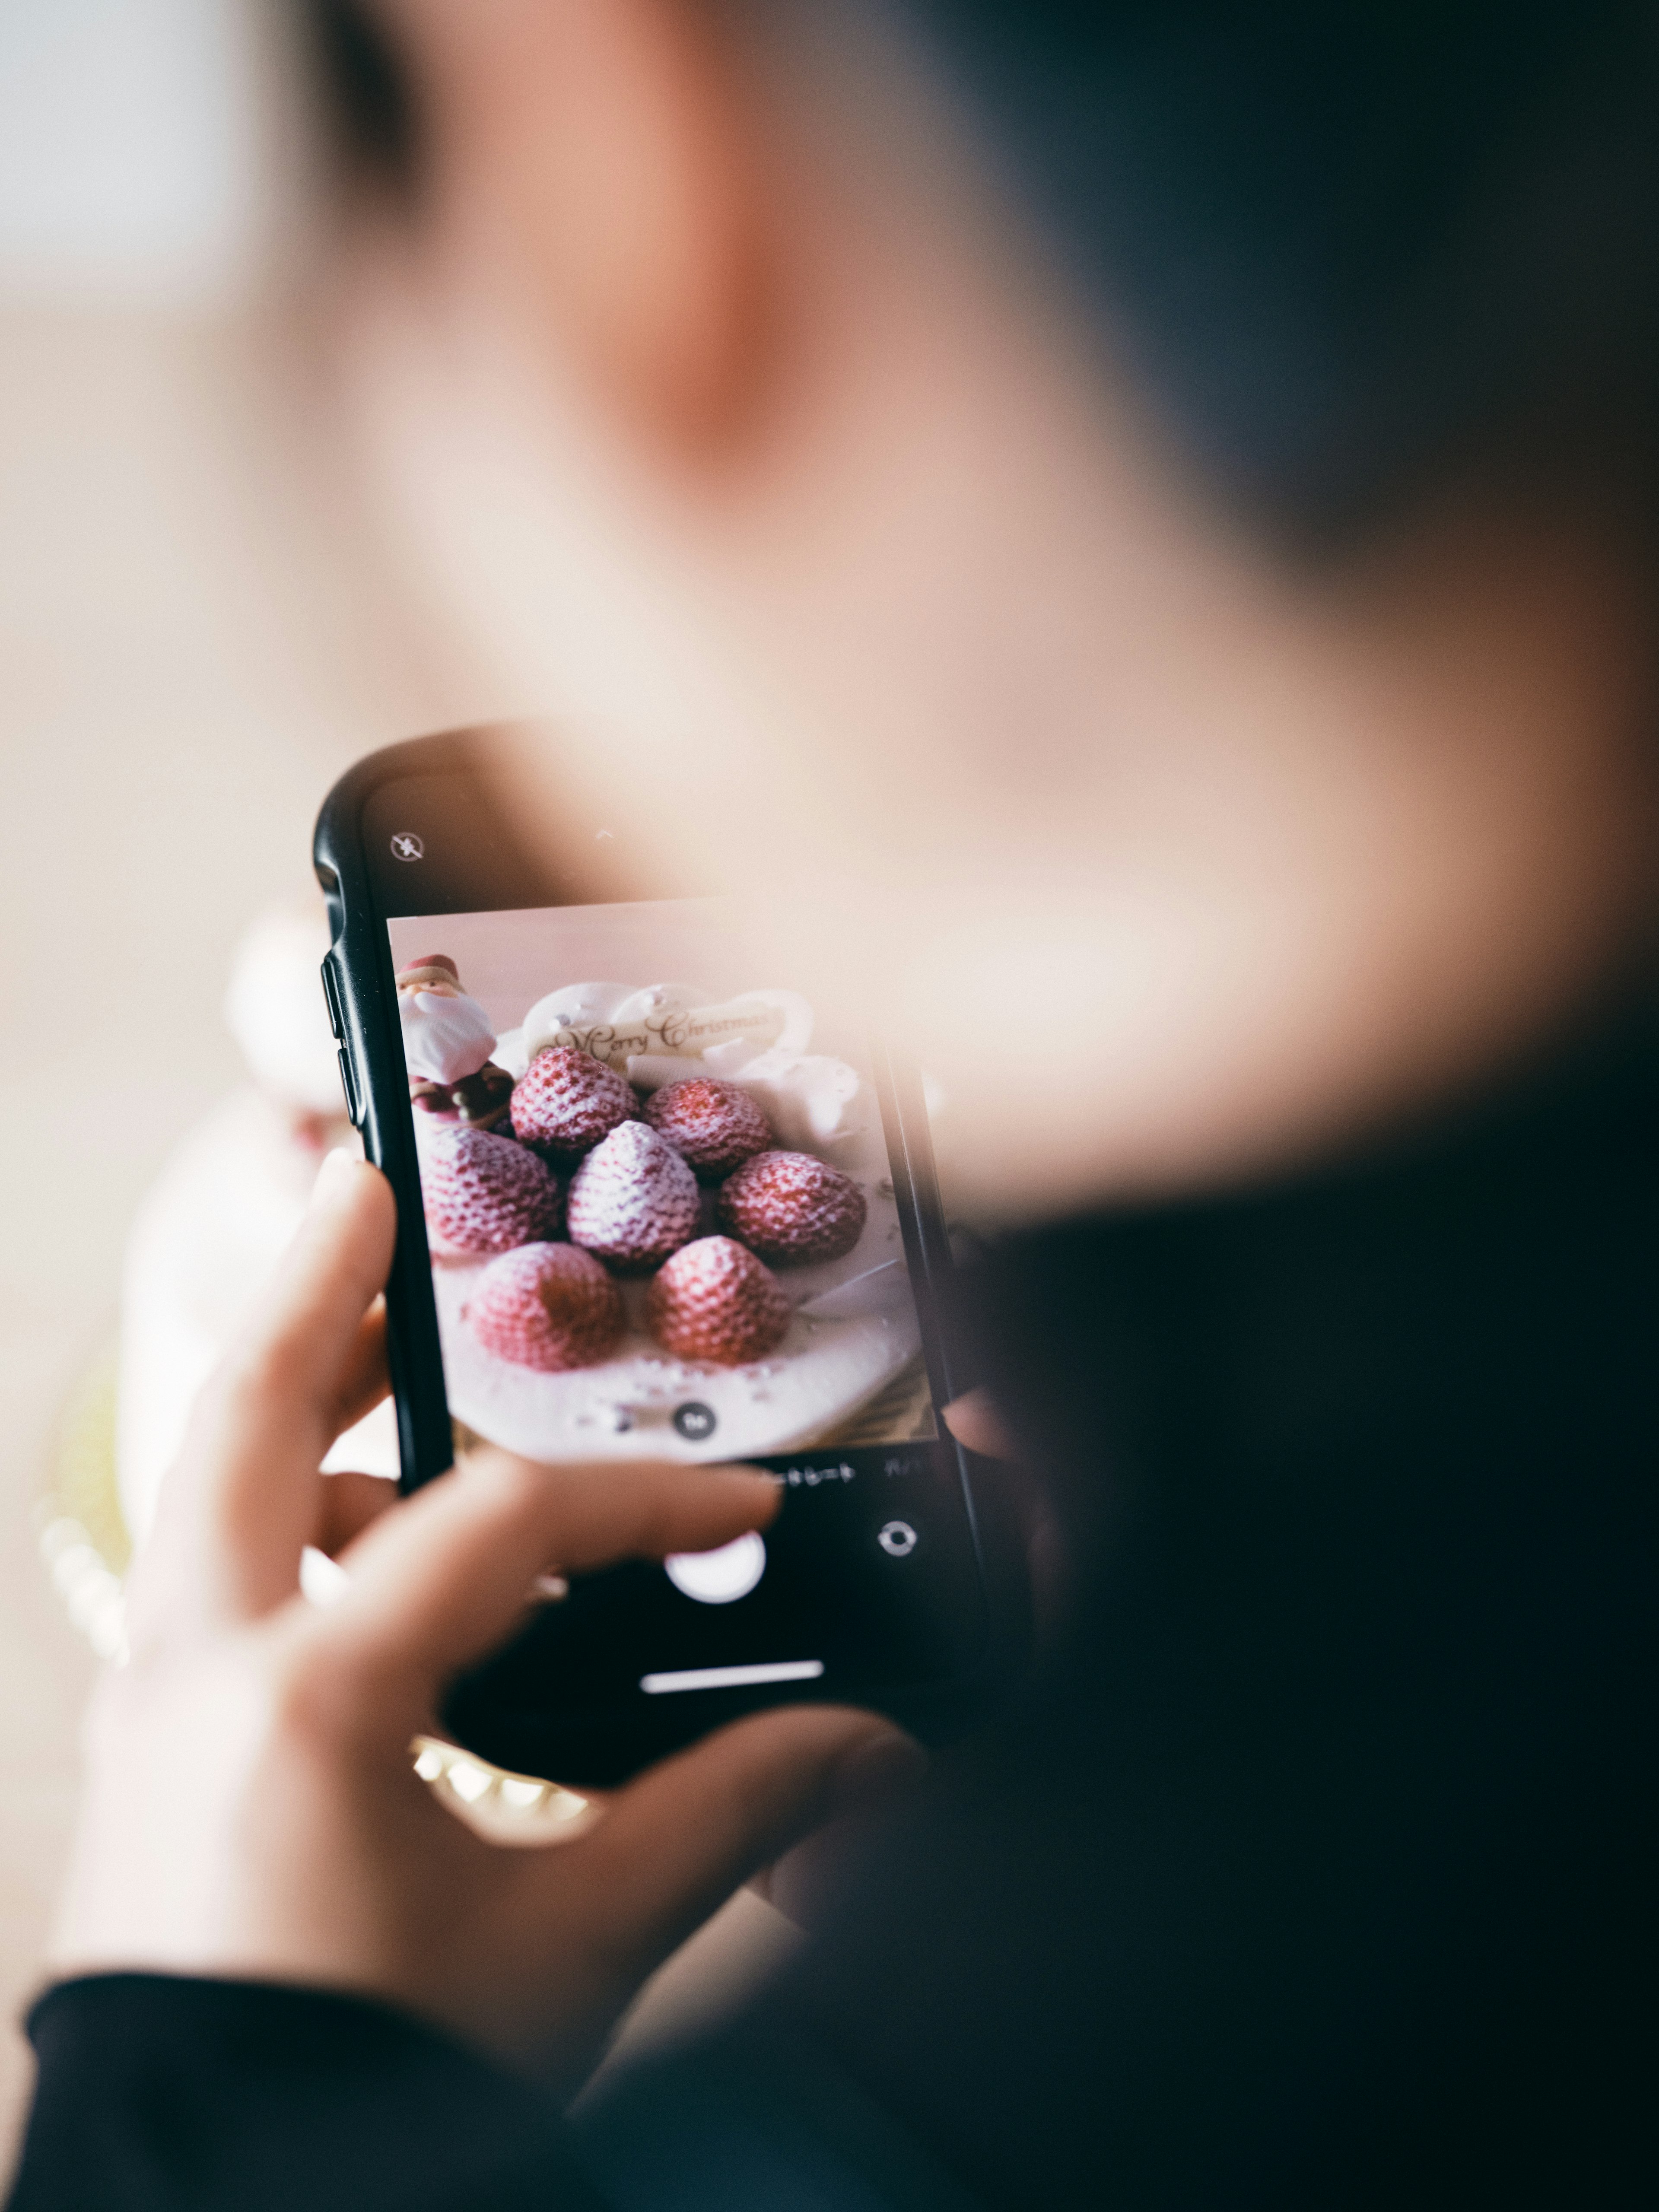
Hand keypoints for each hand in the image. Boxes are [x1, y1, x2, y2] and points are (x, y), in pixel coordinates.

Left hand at [52, 1153, 916, 2092]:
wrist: (217, 2210)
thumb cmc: (364, 2090)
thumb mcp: (565, 1953)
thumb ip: (721, 1823)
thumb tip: (866, 1753)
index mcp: (304, 1705)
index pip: (499, 1534)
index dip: (637, 1506)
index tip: (737, 1515)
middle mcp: (200, 1680)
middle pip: (248, 1419)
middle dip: (315, 1285)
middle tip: (367, 1181)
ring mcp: (157, 1712)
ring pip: (212, 1496)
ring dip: (294, 1400)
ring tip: (377, 1335)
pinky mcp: (164, 1753)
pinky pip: (216, 1576)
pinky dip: (279, 1506)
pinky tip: (363, 1514)